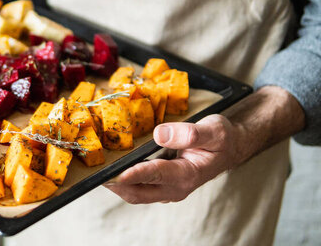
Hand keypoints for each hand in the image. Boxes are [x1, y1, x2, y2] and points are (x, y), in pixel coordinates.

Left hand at [104, 114, 236, 203]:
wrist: (230, 147)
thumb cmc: (222, 138)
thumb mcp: (213, 131)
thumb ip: (188, 134)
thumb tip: (159, 134)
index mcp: (188, 175)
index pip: (156, 175)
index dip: (135, 174)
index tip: (117, 173)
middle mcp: (175, 187)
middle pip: (138, 193)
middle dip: (115, 185)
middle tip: (93, 173)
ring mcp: (167, 188)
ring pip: (135, 192)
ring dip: (116, 184)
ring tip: (95, 171)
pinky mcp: (162, 183)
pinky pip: (138, 186)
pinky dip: (123, 180)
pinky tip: (111, 167)